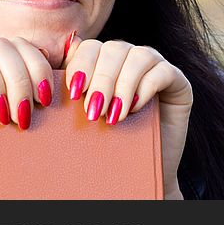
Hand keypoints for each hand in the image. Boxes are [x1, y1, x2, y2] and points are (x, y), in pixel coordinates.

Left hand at [63, 33, 192, 199]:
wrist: (138, 177)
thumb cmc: (107, 147)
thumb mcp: (85, 117)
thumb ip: (72, 92)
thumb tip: (45, 71)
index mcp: (105, 62)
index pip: (91, 47)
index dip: (81, 65)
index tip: (73, 93)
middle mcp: (130, 59)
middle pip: (113, 49)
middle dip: (101, 79)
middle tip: (93, 112)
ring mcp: (157, 67)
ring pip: (139, 55)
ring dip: (122, 84)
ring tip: (113, 115)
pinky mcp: (179, 82)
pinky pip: (164, 70)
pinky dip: (147, 86)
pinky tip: (135, 108)